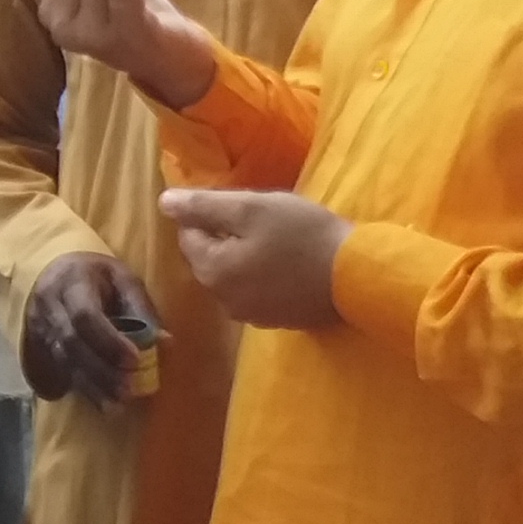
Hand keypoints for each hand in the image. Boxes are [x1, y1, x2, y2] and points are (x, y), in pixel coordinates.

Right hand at [23, 251, 157, 403]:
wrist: (55, 271)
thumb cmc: (97, 275)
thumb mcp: (122, 278)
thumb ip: (141, 308)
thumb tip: (164, 341)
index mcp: (72, 282)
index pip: (85, 315)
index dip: (109, 341)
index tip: (136, 360)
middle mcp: (49, 307)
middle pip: (72, 343)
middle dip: (102, 370)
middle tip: (130, 389)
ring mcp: (40, 328)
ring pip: (63, 361)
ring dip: (92, 385)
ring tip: (118, 405)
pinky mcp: (39, 346)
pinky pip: (60, 371)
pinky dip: (83, 389)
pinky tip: (103, 403)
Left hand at [162, 188, 346, 330]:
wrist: (358, 276)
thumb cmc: (302, 235)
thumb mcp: (251, 208)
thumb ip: (203, 206)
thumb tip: (164, 203)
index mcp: (211, 271)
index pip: (189, 235)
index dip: (211, 214)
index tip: (244, 206)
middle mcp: (224, 300)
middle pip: (210, 257)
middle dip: (228, 236)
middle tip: (264, 220)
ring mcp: (252, 315)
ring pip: (234, 275)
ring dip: (247, 256)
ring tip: (279, 239)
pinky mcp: (279, 320)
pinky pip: (258, 291)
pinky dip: (265, 275)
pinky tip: (291, 262)